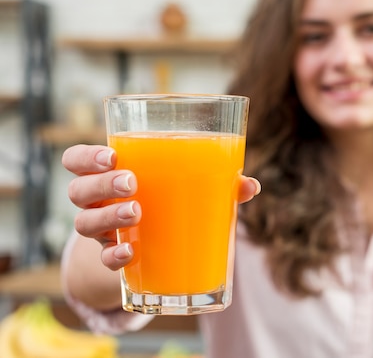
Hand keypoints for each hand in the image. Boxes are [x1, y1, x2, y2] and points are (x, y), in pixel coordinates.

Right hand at [62, 144, 260, 270]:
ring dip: (108, 217)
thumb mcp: (189, 188)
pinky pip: (103, 259)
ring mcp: (103, 231)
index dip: (85, 157)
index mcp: (111, 173)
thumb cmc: (171, 201)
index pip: (77, 160)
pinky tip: (130, 252)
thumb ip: (217, 183)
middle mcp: (98, 201)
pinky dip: (113, 257)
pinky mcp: (113, 256)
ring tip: (136, 213)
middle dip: (101, 184)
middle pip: (78, 190)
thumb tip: (251, 185)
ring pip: (84, 223)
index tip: (112, 156)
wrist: (153, 244)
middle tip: (132, 183)